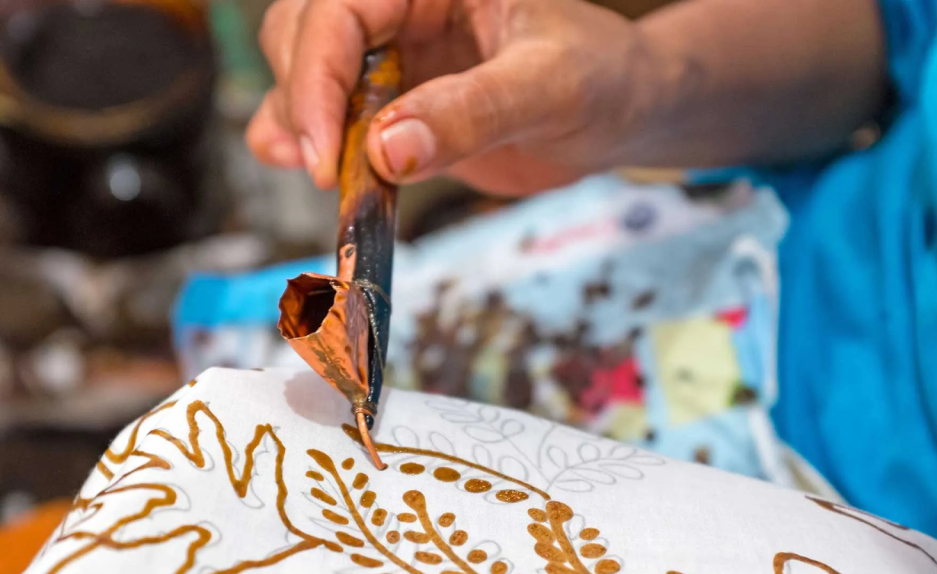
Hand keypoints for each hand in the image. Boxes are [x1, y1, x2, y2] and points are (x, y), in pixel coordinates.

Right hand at [246, 0, 662, 195]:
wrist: (620, 113)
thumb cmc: (601, 78)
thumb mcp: (549, 88)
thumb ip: (473, 112)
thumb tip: (387, 150)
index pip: (344, 8)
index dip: (317, 75)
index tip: (326, 151)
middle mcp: (403, 8)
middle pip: (305, 32)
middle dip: (303, 98)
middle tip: (326, 169)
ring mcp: (395, 55)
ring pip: (306, 71)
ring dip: (296, 122)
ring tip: (319, 172)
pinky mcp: (395, 103)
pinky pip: (334, 116)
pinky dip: (311, 142)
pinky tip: (317, 169)